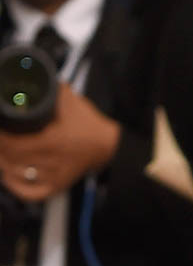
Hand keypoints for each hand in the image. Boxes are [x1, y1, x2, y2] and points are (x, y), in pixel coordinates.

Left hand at [0, 83, 119, 201]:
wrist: (108, 146)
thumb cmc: (89, 124)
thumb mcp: (68, 99)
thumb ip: (47, 86)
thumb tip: (26, 72)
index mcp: (53, 140)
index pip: (13, 142)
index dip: (1, 136)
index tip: (0, 124)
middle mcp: (52, 161)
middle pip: (11, 157)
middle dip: (0, 146)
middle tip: (0, 137)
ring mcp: (54, 176)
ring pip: (16, 174)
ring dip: (4, 162)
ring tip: (2, 151)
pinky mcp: (57, 185)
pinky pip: (31, 193)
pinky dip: (16, 186)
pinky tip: (9, 174)